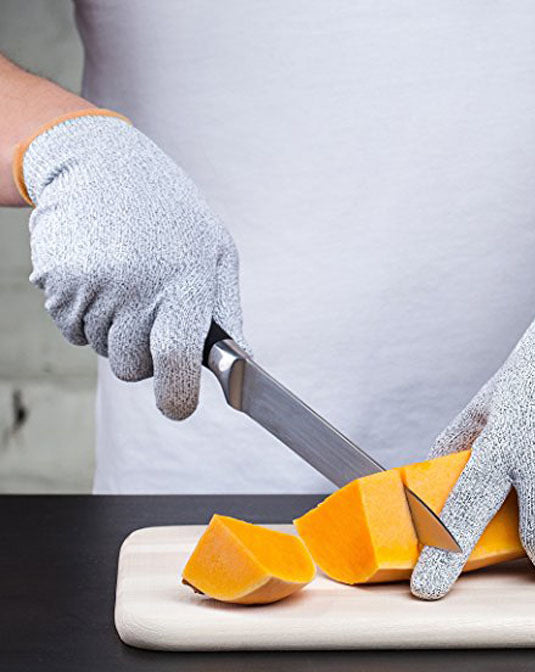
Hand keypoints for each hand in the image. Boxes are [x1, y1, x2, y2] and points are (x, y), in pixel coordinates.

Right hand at [19, 111, 244, 418]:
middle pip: (132, 368)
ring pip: (101, 351)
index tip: (177, 406)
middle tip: (150, 311)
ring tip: (126, 281)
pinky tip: (101, 277)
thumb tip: (240, 362)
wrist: (101, 164)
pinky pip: (72, 331)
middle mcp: (135, 287)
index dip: (176, 396)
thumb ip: (227, 313)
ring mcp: (91, 285)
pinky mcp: (56, 282)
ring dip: (115, 331)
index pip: (174, 359)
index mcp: (183, 282)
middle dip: (143, 355)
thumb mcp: (216, 253)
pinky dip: (87, 316)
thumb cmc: (171, 214)